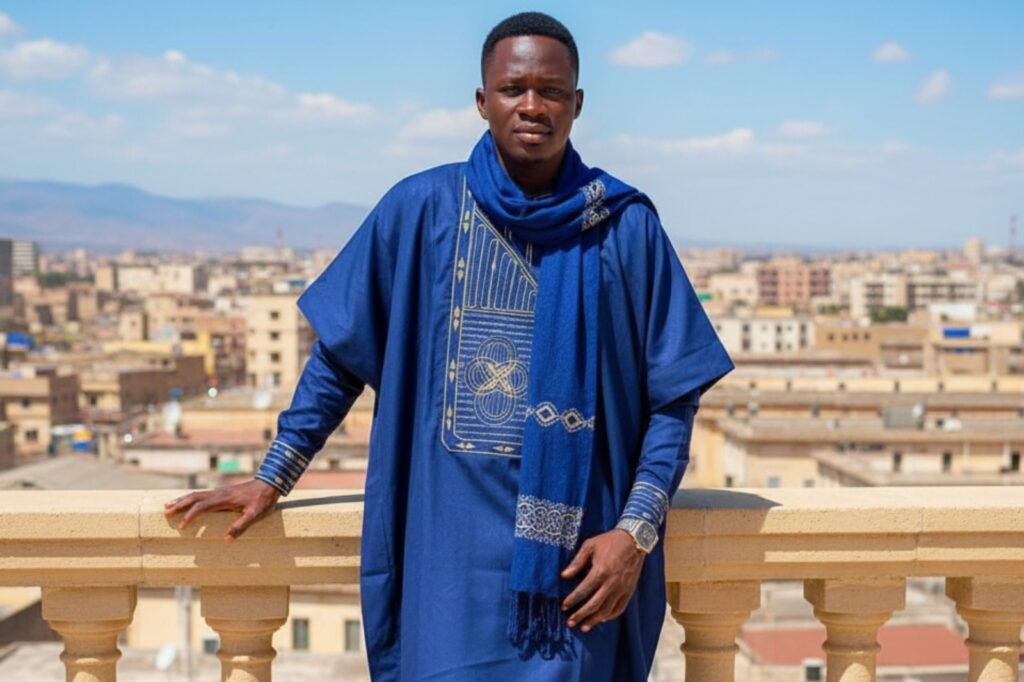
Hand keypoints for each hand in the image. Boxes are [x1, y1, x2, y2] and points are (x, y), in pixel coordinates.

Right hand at [163, 479, 280, 541]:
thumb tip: (225, 539)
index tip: (182, 526)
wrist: (269, 484)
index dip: (190, 516)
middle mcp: (219, 493)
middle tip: (165, 512)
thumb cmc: (263, 500)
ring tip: (168, 505)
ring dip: (182, 500)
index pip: (202, 507)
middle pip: (194, 497)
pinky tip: (187, 501)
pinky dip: (191, 498)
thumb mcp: (255, 515)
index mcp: (224, 499)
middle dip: (179, 504)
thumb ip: (241, 526)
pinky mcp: (222, 492)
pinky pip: (202, 495)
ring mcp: (220, 491)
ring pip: (197, 494)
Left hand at [560, 529, 644, 631]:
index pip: (583, 591)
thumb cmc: (610, 541)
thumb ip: (577, 562)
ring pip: (607, 611)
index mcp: (600, 571)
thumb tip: (564, 575)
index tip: (564, 607)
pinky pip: (620, 608)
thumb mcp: (590, 545)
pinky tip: (601, 619)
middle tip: (570, 622)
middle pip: (594, 605)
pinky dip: (610, 616)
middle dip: (580, 615)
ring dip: (594, 620)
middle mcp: (611, 583)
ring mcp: (622, 589)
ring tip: (584, 627)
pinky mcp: (629, 591)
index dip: (572, 600)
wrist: (634, 540)